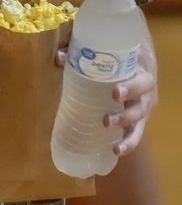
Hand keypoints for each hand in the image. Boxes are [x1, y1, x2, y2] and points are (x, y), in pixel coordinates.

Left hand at [55, 41, 157, 155]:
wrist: (137, 72)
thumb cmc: (119, 64)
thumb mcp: (109, 57)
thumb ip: (84, 54)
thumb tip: (60, 57)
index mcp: (140, 72)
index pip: (141, 78)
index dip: (131, 86)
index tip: (115, 92)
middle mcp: (145, 92)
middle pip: (142, 101)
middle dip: (126, 109)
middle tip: (108, 114)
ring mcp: (143, 108)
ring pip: (139, 119)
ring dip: (124, 126)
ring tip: (107, 127)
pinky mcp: (139, 122)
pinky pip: (136, 135)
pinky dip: (128, 144)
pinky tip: (116, 150)